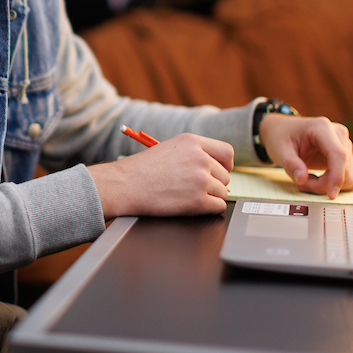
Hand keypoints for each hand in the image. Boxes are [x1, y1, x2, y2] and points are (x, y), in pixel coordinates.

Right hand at [89, 133, 232, 219]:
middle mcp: (200, 158)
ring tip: (188, 196)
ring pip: (222, 192)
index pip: (227, 152)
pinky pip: (218, 207)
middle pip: (226, 176)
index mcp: (193, 142)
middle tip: (195, 188)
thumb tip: (217, 167)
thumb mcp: (171, 148)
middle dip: (214, 183)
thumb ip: (195, 152)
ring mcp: (200, 180)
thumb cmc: (143, 169)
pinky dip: (209, 209)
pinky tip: (193, 206)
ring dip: (210, 197)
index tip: (219, 172)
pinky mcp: (197, 201)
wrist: (125, 185)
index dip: (226, 165)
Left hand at [258, 114, 352, 198]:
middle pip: (344, 169)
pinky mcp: (345, 156)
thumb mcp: (279, 151)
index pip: (338, 155)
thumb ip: (290, 165)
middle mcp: (338, 134)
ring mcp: (344, 145)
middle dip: (324, 184)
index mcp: (322, 128)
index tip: (330, 195)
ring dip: (329, 185)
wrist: (280, 130)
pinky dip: (334, 184)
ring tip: (307, 179)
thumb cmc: (280, 137)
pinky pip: (349, 178)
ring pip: (349, 176)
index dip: (337, 177)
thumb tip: (302, 179)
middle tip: (302, 183)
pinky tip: (317, 178)